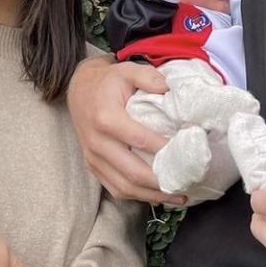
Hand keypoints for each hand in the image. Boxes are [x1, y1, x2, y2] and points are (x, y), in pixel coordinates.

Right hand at [66, 54, 183, 205]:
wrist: (78, 90)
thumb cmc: (107, 81)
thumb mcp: (127, 70)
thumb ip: (149, 77)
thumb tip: (171, 90)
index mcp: (106, 118)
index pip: (139, 140)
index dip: (164, 150)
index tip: (187, 154)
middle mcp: (97, 142)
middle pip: (132, 172)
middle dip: (161, 183)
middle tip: (186, 184)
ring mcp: (93, 157)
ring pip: (123, 187)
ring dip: (152, 195)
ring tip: (178, 196)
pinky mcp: (92, 166)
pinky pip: (114, 188)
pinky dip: (137, 196)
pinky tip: (157, 196)